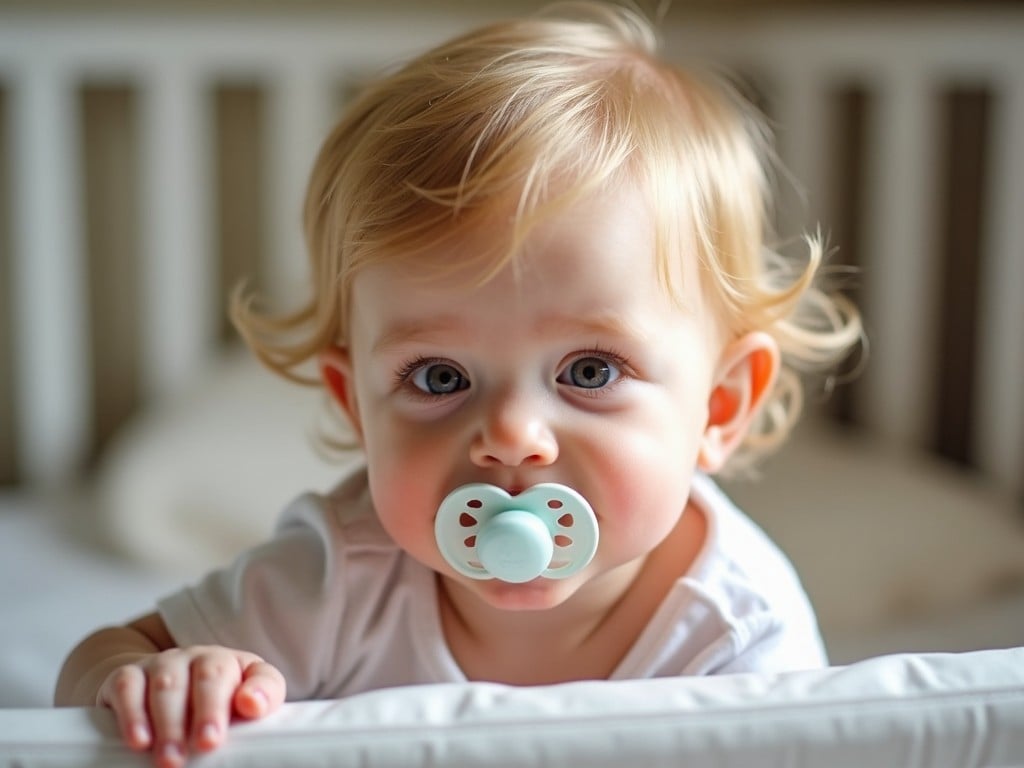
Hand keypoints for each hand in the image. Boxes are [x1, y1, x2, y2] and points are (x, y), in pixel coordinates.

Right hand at [96, 645, 285, 767]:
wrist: (150, 688)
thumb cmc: (206, 707)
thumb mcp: (238, 711)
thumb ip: (258, 706)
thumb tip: (253, 705)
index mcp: (237, 667)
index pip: (258, 675)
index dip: (257, 691)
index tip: (250, 710)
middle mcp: (202, 658)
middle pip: (211, 676)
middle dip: (209, 711)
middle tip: (207, 745)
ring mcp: (164, 663)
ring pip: (168, 683)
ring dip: (170, 723)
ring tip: (171, 760)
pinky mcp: (128, 675)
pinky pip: (128, 687)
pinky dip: (132, 714)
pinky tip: (138, 741)